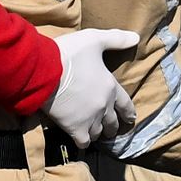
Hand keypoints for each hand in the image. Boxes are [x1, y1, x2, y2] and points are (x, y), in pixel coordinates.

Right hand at [41, 28, 139, 147]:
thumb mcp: (95, 39)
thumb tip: (136, 38)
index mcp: (110, 86)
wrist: (44, 71)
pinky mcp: (74, 128)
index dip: (128, 112)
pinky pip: (83, 142)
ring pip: (98, 132)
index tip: (130, 119)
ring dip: (97, 133)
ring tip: (94, 134)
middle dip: (112, 126)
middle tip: (110, 129)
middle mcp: (104, 105)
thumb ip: (116, 39)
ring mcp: (90, 118)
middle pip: (112, 122)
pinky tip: (81, 141)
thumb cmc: (69, 54)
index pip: (125, 104)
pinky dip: (83, 142)